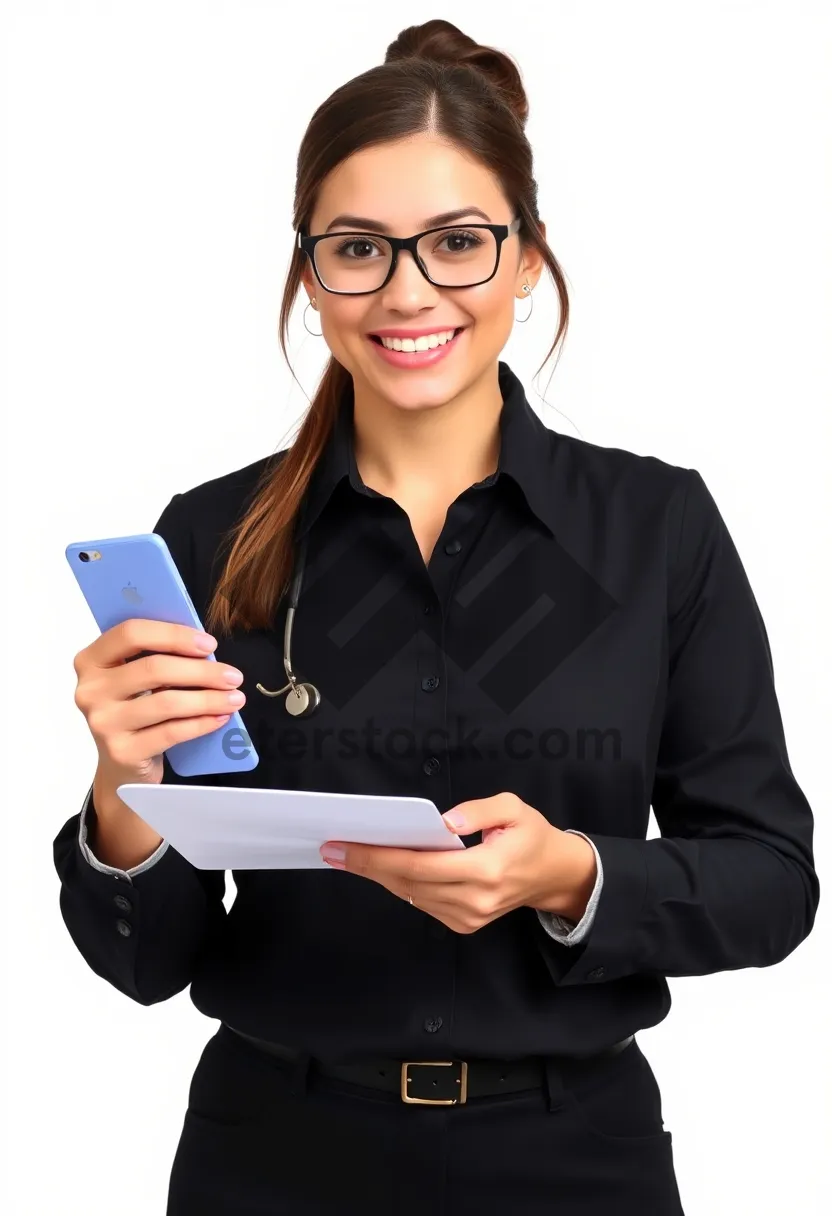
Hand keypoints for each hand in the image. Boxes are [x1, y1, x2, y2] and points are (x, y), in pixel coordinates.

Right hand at [73, 619, 246, 789]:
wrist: (121, 766)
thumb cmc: (135, 711)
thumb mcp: (136, 679)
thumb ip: (157, 655)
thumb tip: (203, 646)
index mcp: (91, 660)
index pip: (131, 633)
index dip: (173, 635)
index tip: (209, 644)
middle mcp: (90, 690)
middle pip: (154, 668)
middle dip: (202, 671)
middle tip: (234, 676)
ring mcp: (103, 723)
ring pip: (166, 702)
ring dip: (209, 698)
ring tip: (235, 698)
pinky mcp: (122, 751)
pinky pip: (171, 732)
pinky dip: (201, 723)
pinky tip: (220, 717)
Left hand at [319, 792, 597, 934]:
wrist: (553, 875)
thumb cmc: (532, 837)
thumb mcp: (514, 808)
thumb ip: (479, 810)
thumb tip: (444, 821)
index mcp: (487, 870)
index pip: (419, 865)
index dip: (378, 856)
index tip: (346, 846)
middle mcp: (475, 900)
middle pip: (407, 883)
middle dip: (367, 865)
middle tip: (334, 848)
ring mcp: (468, 917)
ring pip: (410, 895)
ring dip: (379, 875)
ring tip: (350, 855)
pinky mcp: (464, 923)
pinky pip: (422, 902)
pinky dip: (400, 883)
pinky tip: (382, 867)